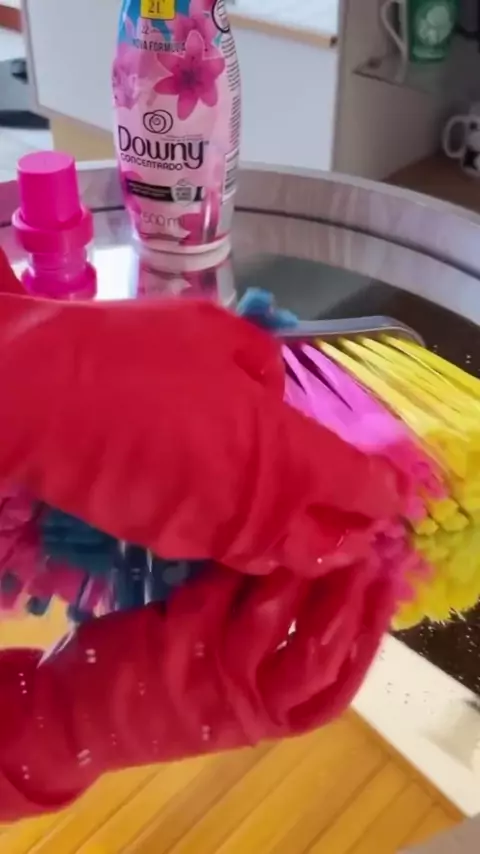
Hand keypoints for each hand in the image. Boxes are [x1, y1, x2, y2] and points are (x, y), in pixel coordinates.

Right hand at [0, 291, 400, 575]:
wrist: (42, 399)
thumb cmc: (137, 354)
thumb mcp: (218, 334)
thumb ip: (265, 369)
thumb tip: (274, 398)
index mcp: (281, 452)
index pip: (354, 488)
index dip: (380, 494)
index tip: (392, 494)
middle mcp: (255, 508)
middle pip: (322, 543)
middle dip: (348, 535)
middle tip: (360, 522)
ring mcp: (209, 535)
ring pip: (272, 553)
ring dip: (298, 542)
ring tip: (309, 521)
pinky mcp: (166, 544)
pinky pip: (224, 547)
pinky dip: (246, 537)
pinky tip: (239, 511)